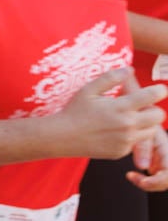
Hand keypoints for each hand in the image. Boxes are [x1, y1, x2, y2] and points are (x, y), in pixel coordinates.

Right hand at [52, 69, 166, 160]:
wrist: (62, 137)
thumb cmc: (74, 111)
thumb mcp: (88, 90)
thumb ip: (110, 78)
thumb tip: (129, 69)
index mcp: (121, 107)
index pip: (152, 97)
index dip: (159, 91)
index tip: (158, 89)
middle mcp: (127, 125)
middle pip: (159, 116)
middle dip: (153, 109)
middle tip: (140, 107)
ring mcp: (125, 140)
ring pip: (152, 131)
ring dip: (145, 123)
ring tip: (128, 119)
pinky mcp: (121, 151)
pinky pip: (136, 142)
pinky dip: (131, 136)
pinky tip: (114, 131)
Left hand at [129, 127, 167, 191]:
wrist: (141, 118)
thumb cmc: (141, 123)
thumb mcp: (141, 133)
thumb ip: (143, 148)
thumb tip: (144, 168)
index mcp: (167, 150)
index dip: (158, 181)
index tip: (143, 182)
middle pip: (167, 181)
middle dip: (151, 184)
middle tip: (132, 177)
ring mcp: (165, 163)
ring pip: (162, 183)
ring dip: (148, 184)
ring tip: (131, 176)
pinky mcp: (159, 166)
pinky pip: (156, 180)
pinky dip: (145, 182)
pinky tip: (133, 175)